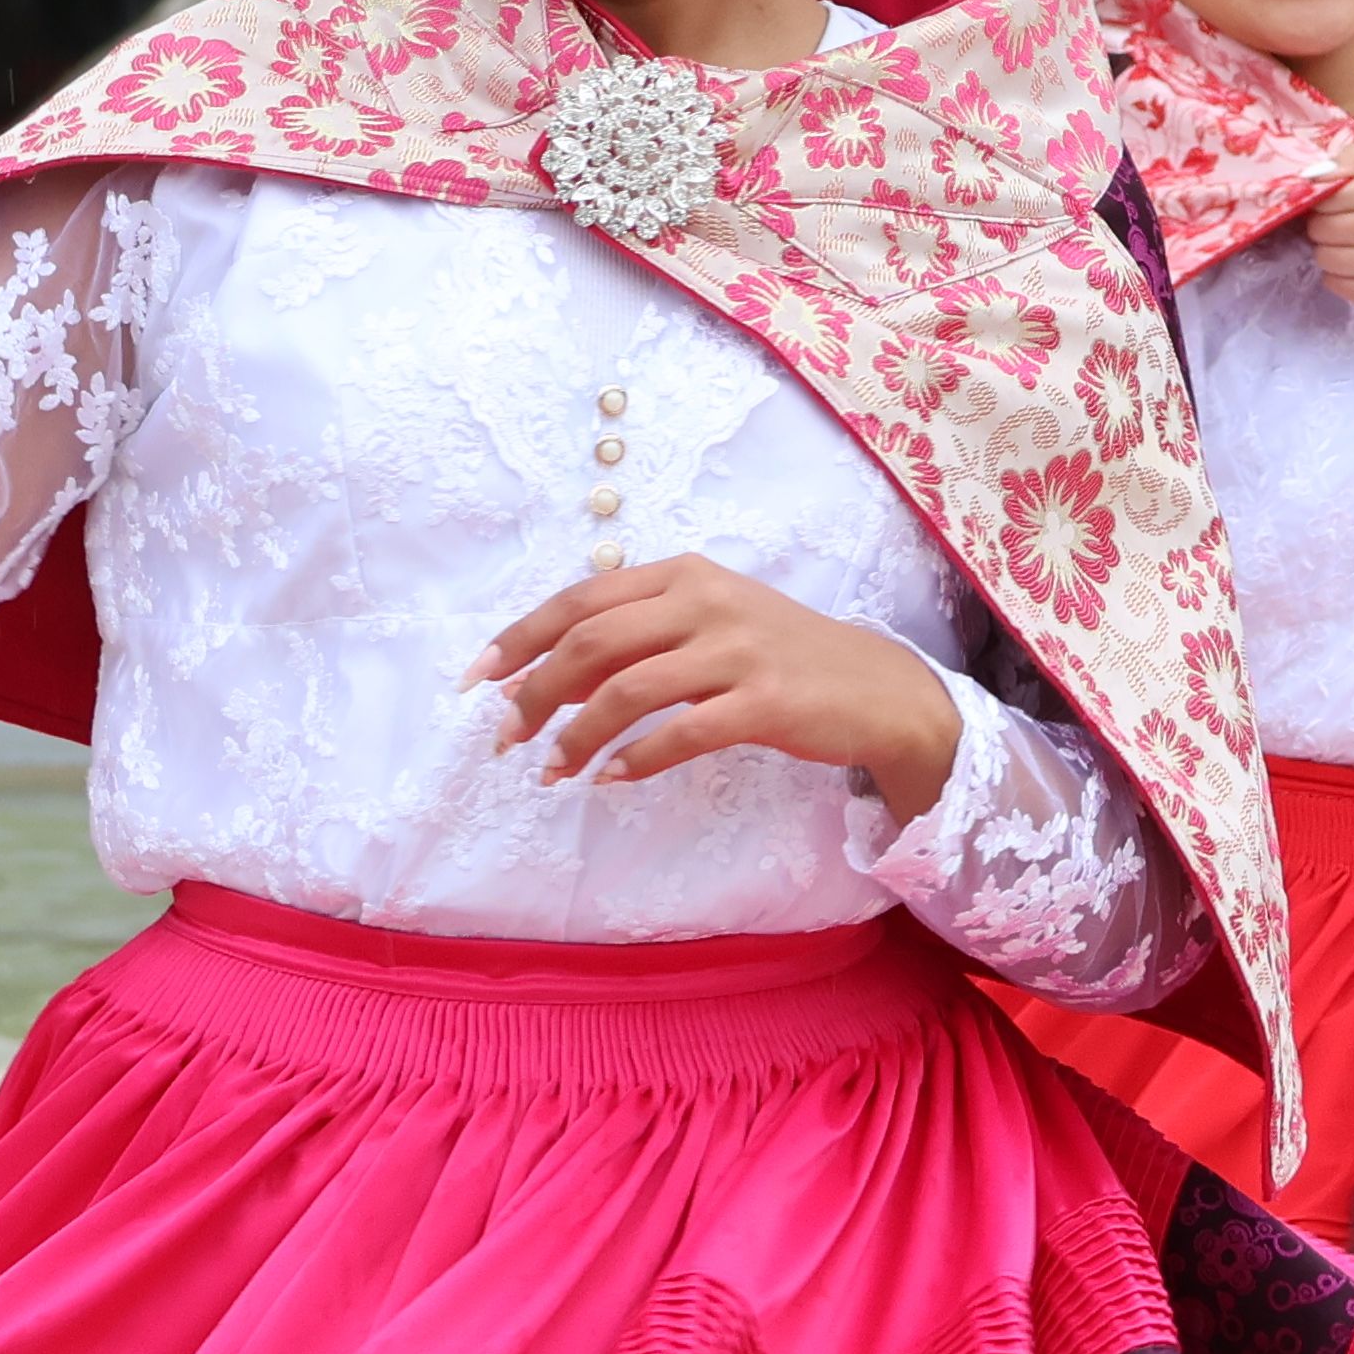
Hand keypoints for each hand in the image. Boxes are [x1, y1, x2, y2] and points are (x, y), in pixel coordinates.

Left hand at [475, 555, 965, 813]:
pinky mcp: (765, 700)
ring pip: (628, 688)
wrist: (875, 688)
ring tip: (552, 771)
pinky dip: (637, 757)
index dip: (521, 638)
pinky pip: (683, 732)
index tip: (477, 679)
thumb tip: (542, 678)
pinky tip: (612, 779)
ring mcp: (737, 649)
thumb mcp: (705, 627)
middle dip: (537, 692)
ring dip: (577, 735)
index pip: (581, 599)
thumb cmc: (777, 657)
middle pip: (593, 641)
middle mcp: (706, 601)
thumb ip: (633, 642)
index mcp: (683, 575)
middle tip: (506, 738)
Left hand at [1304, 151, 1353, 367]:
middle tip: (1352, 226)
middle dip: (1327, 226)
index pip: (1327, 195)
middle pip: (1320, 228)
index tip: (1343, 204)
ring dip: (1332, 253)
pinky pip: (1334, 284)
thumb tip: (1308, 175)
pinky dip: (1342, 277)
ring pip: (1323, 257)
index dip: (1327, 200)